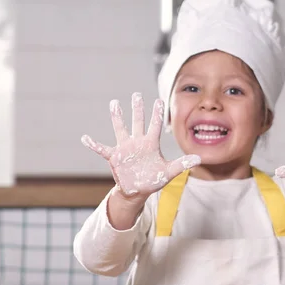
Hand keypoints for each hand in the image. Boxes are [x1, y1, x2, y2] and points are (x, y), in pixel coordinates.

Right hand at [81, 92, 200, 196]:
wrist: (137, 190)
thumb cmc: (153, 180)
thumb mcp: (169, 172)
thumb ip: (182, 164)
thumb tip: (199, 159)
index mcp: (150, 144)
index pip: (155, 125)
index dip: (157, 114)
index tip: (159, 100)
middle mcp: (137, 142)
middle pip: (137, 122)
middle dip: (137, 108)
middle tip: (136, 94)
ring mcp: (125, 148)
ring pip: (120, 129)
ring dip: (117, 117)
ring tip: (114, 103)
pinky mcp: (114, 157)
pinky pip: (102, 149)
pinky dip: (93, 144)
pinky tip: (85, 138)